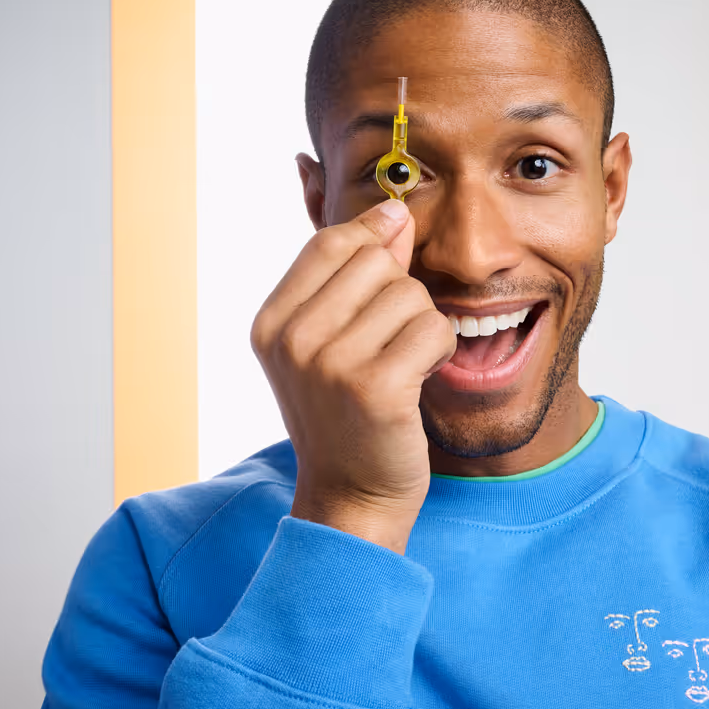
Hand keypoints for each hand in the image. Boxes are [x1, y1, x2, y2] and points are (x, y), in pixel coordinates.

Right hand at [250, 199, 454, 553]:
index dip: (374, 242)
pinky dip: (438, 352)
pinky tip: (418, 381)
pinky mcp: (374, 387)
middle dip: (400, 295)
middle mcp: (291, 340)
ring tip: (402, 366)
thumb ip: (352, 276)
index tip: (392, 272)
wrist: (352, 496)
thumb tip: (393, 212)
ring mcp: (329, 363)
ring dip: (421, 327)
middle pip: (377, 262)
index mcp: (270, 323)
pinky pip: (433, 329)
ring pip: (410, 294)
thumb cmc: (347, 415)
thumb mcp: (329, 342)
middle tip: (389, 344)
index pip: (331, 242)